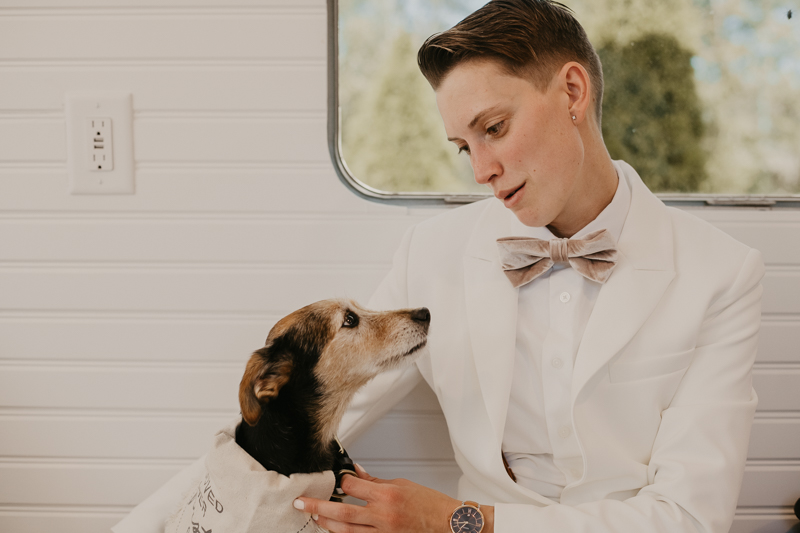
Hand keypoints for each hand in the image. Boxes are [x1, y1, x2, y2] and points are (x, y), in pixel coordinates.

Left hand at [293, 463, 459, 532]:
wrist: (446, 522)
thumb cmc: (428, 502)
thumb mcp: (401, 484)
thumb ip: (376, 481)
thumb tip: (357, 473)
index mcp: (386, 495)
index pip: (352, 486)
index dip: (341, 481)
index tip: (336, 479)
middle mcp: (382, 514)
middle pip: (341, 512)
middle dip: (317, 507)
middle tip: (301, 503)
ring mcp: (383, 531)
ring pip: (346, 530)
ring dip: (327, 524)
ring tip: (313, 517)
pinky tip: (336, 530)